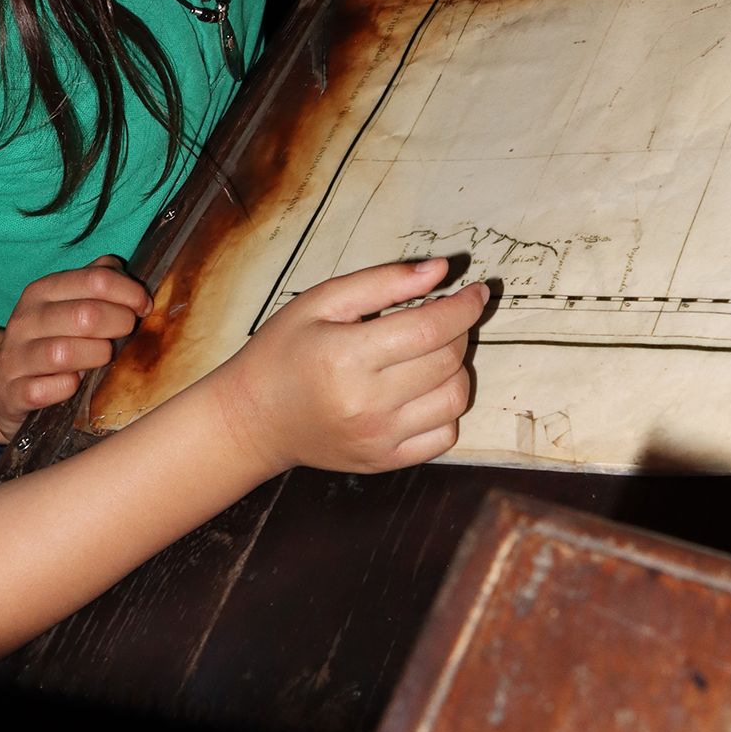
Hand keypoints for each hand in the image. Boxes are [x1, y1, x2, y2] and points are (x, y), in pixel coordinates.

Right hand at [0, 257, 150, 439]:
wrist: (6, 384)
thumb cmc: (53, 337)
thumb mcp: (70, 302)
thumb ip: (100, 281)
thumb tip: (130, 279)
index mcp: (43, 290)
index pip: (96, 279)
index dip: (130, 293)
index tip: (143, 308)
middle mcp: (25, 320)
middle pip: (86, 315)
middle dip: (119, 324)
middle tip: (127, 333)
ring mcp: (15, 357)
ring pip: (63, 353)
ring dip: (96, 355)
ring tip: (103, 357)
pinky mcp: (12, 393)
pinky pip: (46, 390)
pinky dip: (67, 388)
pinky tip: (76, 384)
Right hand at [209, 258, 488, 478]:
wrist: (253, 419)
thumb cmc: (284, 351)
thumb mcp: (321, 301)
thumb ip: (383, 281)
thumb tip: (441, 270)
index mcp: (347, 356)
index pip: (431, 328)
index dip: (464, 305)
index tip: (477, 290)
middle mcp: (367, 404)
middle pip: (448, 360)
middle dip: (458, 330)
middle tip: (440, 317)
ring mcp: (378, 439)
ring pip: (456, 398)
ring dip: (457, 367)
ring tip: (431, 352)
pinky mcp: (384, 461)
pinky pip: (445, 435)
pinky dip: (447, 407)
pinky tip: (425, 389)